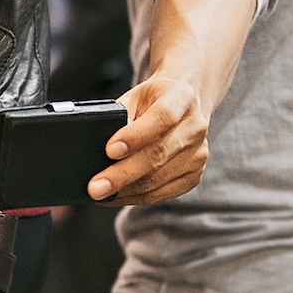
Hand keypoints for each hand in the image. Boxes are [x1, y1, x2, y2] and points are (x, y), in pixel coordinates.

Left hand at [87, 75, 209, 204]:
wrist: (184, 109)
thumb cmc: (153, 102)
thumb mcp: (136, 96)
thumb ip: (122, 115)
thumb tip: (106, 146)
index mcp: (181, 98)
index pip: (162, 117)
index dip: (135, 136)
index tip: (110, 150)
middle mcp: (194, 127)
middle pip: (157, 155)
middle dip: (122, 174)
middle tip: (95, 188)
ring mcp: (197, 154)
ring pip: (156, 179)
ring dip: (124, 190)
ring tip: (99, 193)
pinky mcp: (193, 176)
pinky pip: (159, 193)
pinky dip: (133, 197)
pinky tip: (115, 196)